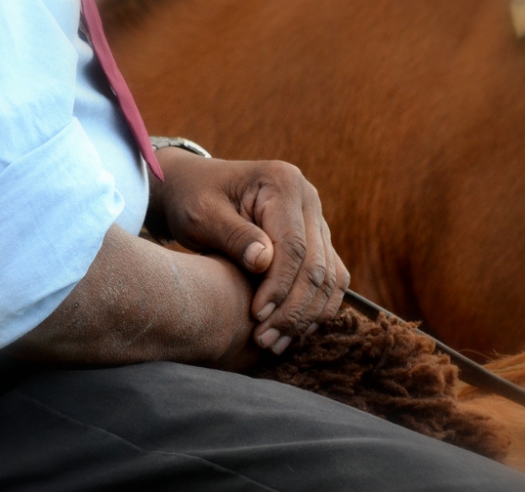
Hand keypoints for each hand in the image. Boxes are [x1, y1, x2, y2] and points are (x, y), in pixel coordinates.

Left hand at [146, 149, 349, 354]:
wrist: (195, 186)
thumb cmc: (194, 199)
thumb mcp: (203, 214)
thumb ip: (234, 236)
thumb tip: (263, 262)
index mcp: (283, 182)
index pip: (294, 246)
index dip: (279, 287)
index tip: (257, 316)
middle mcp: (308, 198)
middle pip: (317, 265)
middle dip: (293, 309)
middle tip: (265, 340)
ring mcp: (316, 218)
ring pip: (329, 276)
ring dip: (307, 315)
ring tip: (275, 343)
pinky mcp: (316, 238)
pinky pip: (331, 276)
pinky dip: (317, 306)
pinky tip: (293, 330)